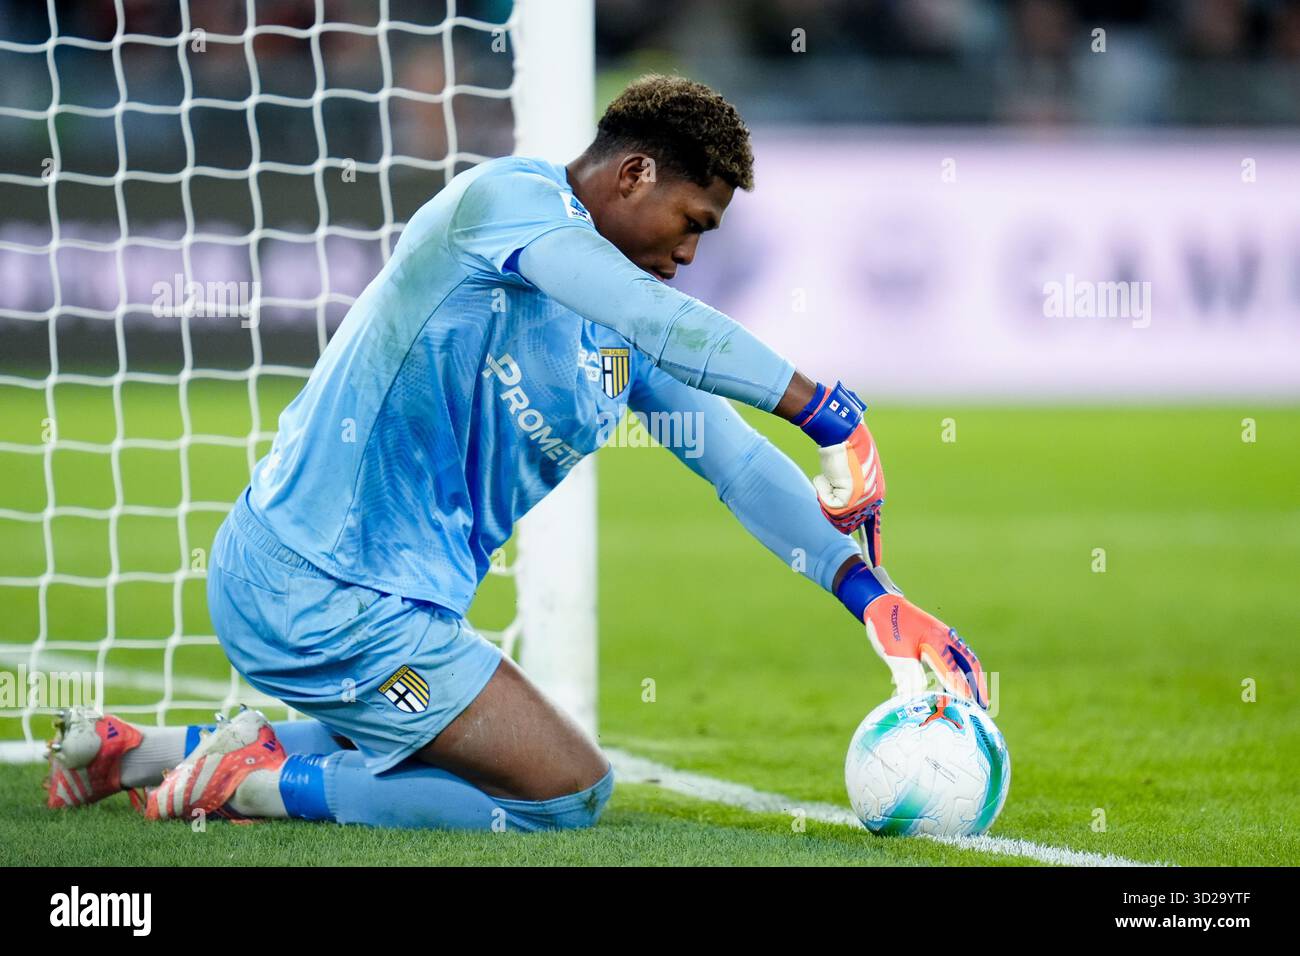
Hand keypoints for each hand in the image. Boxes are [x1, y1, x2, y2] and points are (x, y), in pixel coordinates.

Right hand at [795, 381, 885, 547]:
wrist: (842, 431)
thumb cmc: (845, 445)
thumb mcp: (851, 470)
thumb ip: (850, 489)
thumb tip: (841, 509)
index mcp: (876, 494)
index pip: (874, 527)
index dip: (872, 546)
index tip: (874, 565)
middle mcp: (873, 500)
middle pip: (846, 523)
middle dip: (832, 508)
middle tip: (826, 487)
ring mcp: (863, 499)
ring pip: (835, 517)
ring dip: (825, 497)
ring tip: (828, 477)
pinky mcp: (851, 496)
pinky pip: (828, 505)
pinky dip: (821, 490)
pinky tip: (825, 476)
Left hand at [848, 565, 988, 708]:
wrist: (880, 603)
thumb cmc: (887, 627)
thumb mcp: (896, 655)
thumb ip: (909, 677)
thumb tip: (915, 702)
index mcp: (936, 642)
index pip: (953, 671)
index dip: (961, 691)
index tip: (969, 708)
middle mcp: (945, 638)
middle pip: (969, 664)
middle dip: (977, 684)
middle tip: (984, 705)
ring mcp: (942, 635)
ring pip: (964, 659)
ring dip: (971, 677)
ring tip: (976, 696)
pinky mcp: (936, 636)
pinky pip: (955, 655)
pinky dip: (960, 669)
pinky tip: (957, 680)